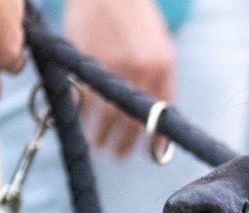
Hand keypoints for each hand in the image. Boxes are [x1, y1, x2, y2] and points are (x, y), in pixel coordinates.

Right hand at [64, 0, 174, 158]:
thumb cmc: (139, 20)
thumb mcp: (162, 48)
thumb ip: (163, 80)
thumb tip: (165, 117)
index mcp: (163, 66)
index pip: (162, 113)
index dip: (156, 139)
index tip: (152, 155)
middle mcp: (140, 68)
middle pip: (133, 119)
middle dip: (125, 143)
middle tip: (118, 155)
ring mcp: (112, 65)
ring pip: (106, 112)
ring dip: (101, 133)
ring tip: (99, 145)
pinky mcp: (87, 60)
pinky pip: (84, 96)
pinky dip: (82, 113)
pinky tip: (82, 123)